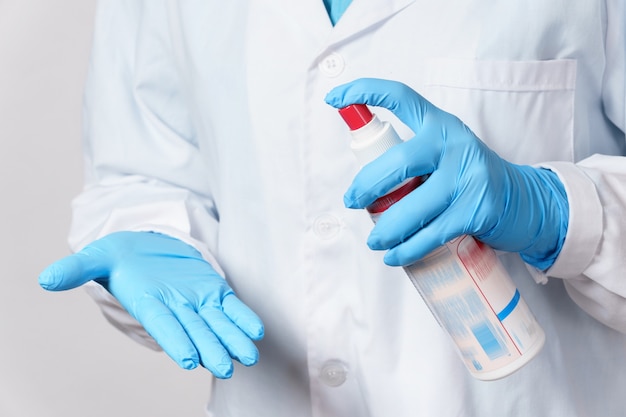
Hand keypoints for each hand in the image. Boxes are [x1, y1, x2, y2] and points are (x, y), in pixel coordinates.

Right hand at [38, 231, 263, 377]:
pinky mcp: (213, 291)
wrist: (146, 248)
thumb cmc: (121, 256)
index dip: (175, 341)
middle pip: (194, 331)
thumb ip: (79, 268)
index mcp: (148, 302)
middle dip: (210, 348)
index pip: (162, 324)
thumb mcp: (99, 255)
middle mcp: (175, 307)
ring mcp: (197, 301)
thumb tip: (47, 279)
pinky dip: (243, 318)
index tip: (187, 360)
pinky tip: (256, 331)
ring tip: (249, 356)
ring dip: (233, 339)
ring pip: (217, 324)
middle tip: (226, 367)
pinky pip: (231, 307)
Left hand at [325, 78, 568, 269]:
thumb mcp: (446, 153)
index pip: (401, 98)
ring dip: (384, 229)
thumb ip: (414, 157)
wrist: (526, 201)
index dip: (366, 92)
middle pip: (396, 163)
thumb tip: (365, 180)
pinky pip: (429, 235)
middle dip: (365, 186)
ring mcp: (467, 178)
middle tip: (352, 201)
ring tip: (374, 240)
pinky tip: (394, 256)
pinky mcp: (475, 210)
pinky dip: (406, 250)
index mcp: (440, 125)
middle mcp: (454, 144)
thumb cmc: (471, 177)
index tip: (335, 97)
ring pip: (410, 208)